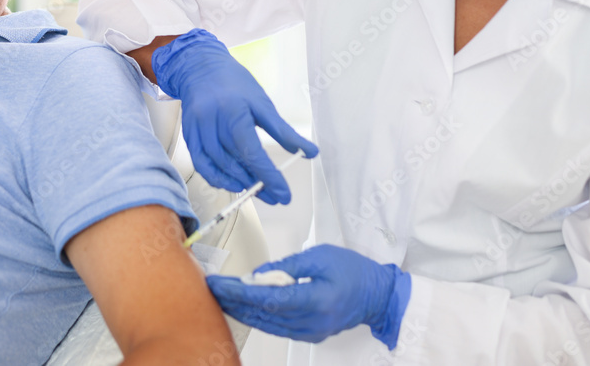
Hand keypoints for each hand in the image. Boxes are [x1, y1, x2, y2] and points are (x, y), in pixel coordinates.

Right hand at [152, 28, 317, 202]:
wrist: (200, 67)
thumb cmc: (234, 83)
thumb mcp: (262, 103)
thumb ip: (283, 131)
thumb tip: (308, 151)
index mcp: (234, 111)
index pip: (253, 153)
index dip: (269, 177)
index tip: (283, 194)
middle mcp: (213, 121)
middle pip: (236, 163)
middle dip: (258, 183)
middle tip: (274, 196)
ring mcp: (197, 129)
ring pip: (218, 166)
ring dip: (239, 182)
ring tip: (257, 189)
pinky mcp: (189, 135)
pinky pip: (201, 164)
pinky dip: (216, 177)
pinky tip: (232, 183)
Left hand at [207, 245, 411, 348]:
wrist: (377, 294)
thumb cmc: (354, 271)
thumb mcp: (319, 256)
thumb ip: (286, 266)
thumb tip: (257, 276)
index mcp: (315, 300)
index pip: (267, 299)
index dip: (238, 293)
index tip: (218, 284)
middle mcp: (311, 322)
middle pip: (262, 314)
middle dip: (233, 301)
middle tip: (212, 288)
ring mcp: (310, 331)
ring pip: (266, 324)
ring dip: (241, 311)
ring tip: (221, 297)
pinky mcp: (308, 333)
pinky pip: (276, 327)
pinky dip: (257, 317)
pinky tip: (243, 308)